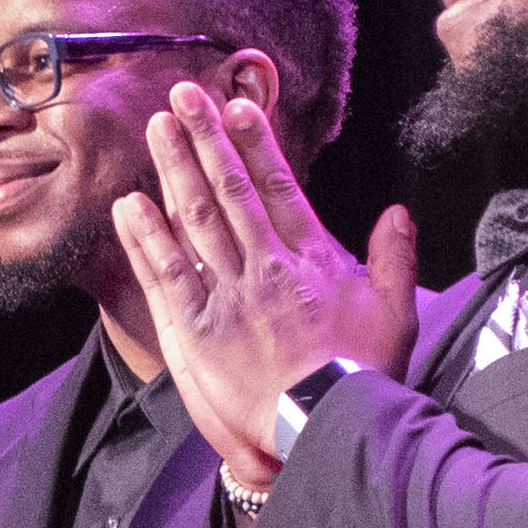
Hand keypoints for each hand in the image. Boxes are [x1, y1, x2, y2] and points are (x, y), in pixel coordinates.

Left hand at [114, 81, 419, 485]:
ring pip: (197, 220)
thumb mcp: (396, 313)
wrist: (328, 431)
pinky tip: (129, 204)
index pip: (280, 187)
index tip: (237, 107)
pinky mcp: (199, 330)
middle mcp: (268, 266)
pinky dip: (147, 238)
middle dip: (206, 139)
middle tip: (182, 95)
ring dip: (175, 170)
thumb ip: (395, 258)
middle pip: (231, 190)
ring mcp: (231, 296)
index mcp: (312, 258)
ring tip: (156, 128)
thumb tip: (399, 213)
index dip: (255, 144)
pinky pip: (168, 274)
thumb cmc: (365, 377)